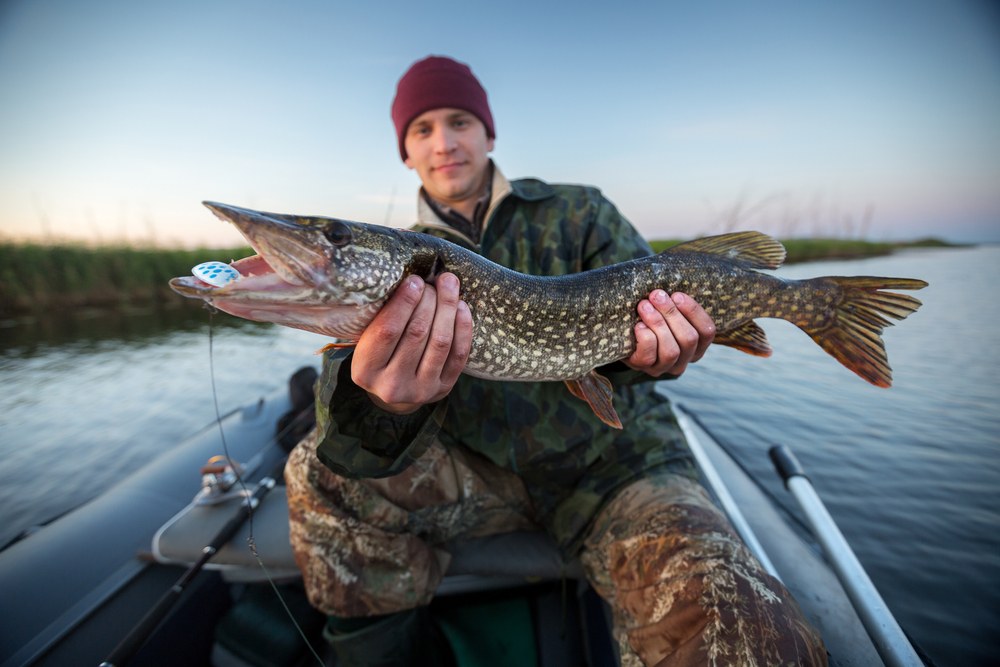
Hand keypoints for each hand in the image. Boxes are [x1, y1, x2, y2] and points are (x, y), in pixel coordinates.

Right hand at [351, 273, 472, 413]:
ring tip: (449, 284)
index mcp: (365, 370)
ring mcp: (420, 390)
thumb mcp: (366, 339)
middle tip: (431, 281)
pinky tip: (461, 306)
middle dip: (428, 300)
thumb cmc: (379, 353)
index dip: (404, 302)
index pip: (387, 331)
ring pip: (440, 343)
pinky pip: (458, 355)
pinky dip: (463, 327)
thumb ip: (380, 317)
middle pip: (416, 334)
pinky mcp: (443, 389)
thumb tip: (409, 279)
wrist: (394, 388)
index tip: (414, 280)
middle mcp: (391, 385)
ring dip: (447, 308)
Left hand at [624, 291, 714, 377]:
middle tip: (656, 295)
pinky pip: (649, 356)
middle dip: (672, 314)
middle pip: (689, 339)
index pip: (707, 331)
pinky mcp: (645, 368)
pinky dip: (645, 337)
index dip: (694, 312)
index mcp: (698, 345)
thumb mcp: (668, 311)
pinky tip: (638, 326)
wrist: (624, 336)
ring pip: (671, 350)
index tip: (677, 295)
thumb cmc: (651, 317)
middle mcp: (685, 359)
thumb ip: (676, 303)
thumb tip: (671, 288)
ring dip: (657, 323)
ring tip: (644, 306)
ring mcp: (665, 367)